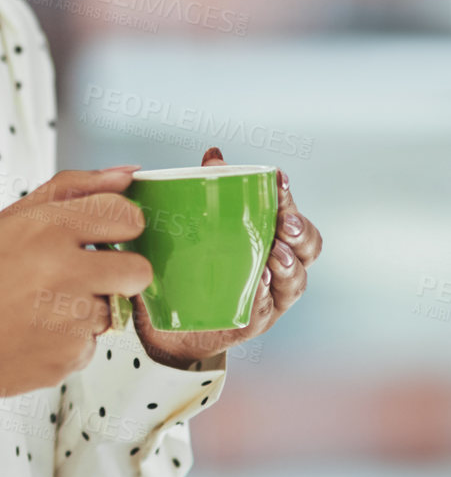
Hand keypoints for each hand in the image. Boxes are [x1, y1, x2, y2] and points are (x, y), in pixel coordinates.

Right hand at [0, 167, 152, 409]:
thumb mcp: (11, 218)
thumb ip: (73, 188)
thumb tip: (129, 172)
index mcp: (46, 227)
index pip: (127, 216)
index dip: (121, 226)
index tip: (106, 234)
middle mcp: (62, 270)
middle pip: (139, 270)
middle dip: (122, 273)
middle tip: (86, 275)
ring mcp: (69, 319)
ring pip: (115, 309)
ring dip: (89, 308)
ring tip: (43, 306)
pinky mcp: (71, 357)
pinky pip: (93, 343)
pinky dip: (71, 338)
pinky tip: (36, 332)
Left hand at [134, 146, 322, 368]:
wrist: (169, 321)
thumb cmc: (191, 266)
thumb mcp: (196, 225)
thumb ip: (207, 189)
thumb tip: (215, 154)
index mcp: (270, 240)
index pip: (291, 216)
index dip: (289, 198)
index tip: (279, 179)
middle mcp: (279, 268)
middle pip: (307, 248)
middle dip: (300, 232)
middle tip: (284, 224)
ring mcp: (270, 297)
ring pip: (295, 281)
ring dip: (288, 266)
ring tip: (274, 254)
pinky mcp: (252, 322)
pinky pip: (266, 309)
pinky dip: (265, 295)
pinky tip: (259, 283)